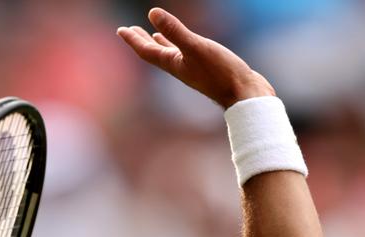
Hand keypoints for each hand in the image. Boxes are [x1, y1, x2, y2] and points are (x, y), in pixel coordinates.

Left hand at [117, 8, 274, 108]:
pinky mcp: (204, 67)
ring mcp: (192, 68)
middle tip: (129, 31)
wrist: (243, 94)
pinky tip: (182, 44)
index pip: (147, 51)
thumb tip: (152, 13)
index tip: (120, 30)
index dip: (133, 40)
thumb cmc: (221, 73)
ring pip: (169, 53)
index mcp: (173, 64)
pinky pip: (185, 54)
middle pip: (155, 53)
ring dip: (158, 43)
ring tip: (151, 34)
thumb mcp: (196, 47)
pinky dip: (178, 45)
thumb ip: (175, 31)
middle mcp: (179, 67)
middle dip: (141, 41)